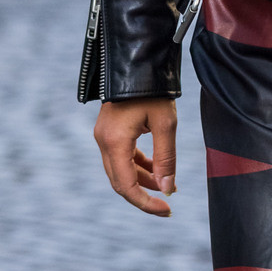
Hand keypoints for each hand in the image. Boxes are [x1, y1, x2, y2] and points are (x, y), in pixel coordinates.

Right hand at [95, 99, 176, 215]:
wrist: (137, 61)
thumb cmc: (153, 90)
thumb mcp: (165, 124)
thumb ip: (166, 158)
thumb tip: (167, 189)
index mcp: (114, 142)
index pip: (126, 186)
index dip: (145, 203)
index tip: (167, 209)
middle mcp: (103, 141)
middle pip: (120, 181)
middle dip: (144, 196)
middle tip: (168, 205)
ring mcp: (104, 136)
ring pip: (121, 170)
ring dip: (143, 181)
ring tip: (168, 187)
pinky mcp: (110, 131)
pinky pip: (122, 157)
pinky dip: (138, 167)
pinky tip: (157, 170)